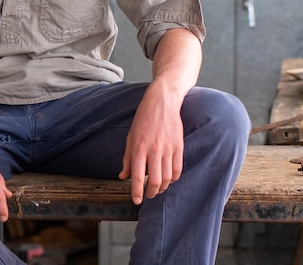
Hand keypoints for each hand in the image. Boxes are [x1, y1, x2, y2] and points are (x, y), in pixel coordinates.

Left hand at [118, 82, 184, 204]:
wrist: (162, 102)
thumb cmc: (143, 119)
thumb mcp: (130, 137)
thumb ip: (127, 158)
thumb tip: (123, 176)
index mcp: (139, 147)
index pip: (137, 176)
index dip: (136, 192)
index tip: (136, 201)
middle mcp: (154, 149)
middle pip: (155, 181)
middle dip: (151, 193)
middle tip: (148, 196)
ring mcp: (168, 148)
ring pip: (167, 178)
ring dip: (163, 187)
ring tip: (158, 189)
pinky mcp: (179, 146)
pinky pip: (178, 169)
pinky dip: (173, 179)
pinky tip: (168, 179)